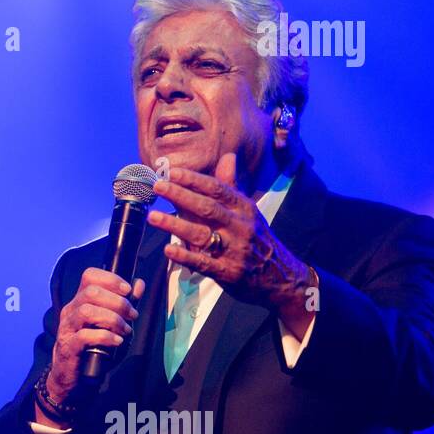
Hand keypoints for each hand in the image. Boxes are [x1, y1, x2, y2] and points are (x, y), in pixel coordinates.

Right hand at [49, 267, 145, 400]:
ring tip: (125, 329)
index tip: (128, 290)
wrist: (73, 377)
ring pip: (86, 311)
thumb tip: (139, 284)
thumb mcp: (112, 323)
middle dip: (117, 302)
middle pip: (90, 292)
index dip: (110, 279)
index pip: (89, 276)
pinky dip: (105, 337)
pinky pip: (84, 336)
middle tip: (132, 315)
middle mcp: (70, 311)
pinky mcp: (68, 347)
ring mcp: (67, 328)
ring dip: (112, 319)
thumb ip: (124, 304)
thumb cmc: (93, 347)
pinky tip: (117, 341)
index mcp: (80, 301)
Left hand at [147, 153, 314, 325]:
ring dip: (176, 225)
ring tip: (153, 216)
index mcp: (243, 208)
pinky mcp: (229, 272)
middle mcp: (239, 226)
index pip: (217, 189)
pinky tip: (168, 249)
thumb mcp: (248, 211)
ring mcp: (234, 250)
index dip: (193, 179)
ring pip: (202, 234)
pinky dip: (186, 256)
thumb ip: (231, 186)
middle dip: (181, 195)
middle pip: (207, 207)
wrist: (280, 276)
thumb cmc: (257, 238)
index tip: (171, 172)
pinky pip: (204, 263)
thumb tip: (227, 156)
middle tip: (157, 186)